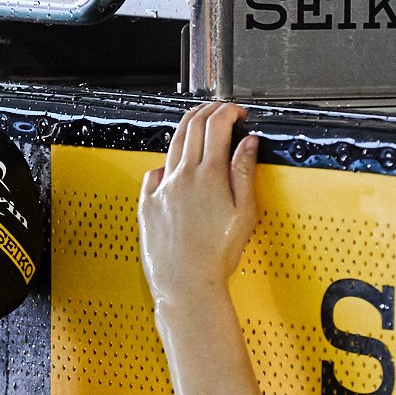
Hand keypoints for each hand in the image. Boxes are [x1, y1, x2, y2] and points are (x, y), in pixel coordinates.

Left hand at [138, 102, 259, 307]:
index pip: (217, 125)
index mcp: (209, 176)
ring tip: (198, 124)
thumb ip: (245, 173)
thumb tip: (248, 143)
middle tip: (220, 111)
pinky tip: (174, 167)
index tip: (237, 113)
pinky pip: (154, 172)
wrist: (186, 284)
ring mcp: (162, 188)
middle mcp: (182, 176)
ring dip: (187, 127)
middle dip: (209, 110)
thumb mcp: (244, 214)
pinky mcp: (147, 203)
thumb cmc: (217, 256)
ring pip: (172, 144)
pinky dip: (167, 162)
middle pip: (192, 126)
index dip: (229, 112)